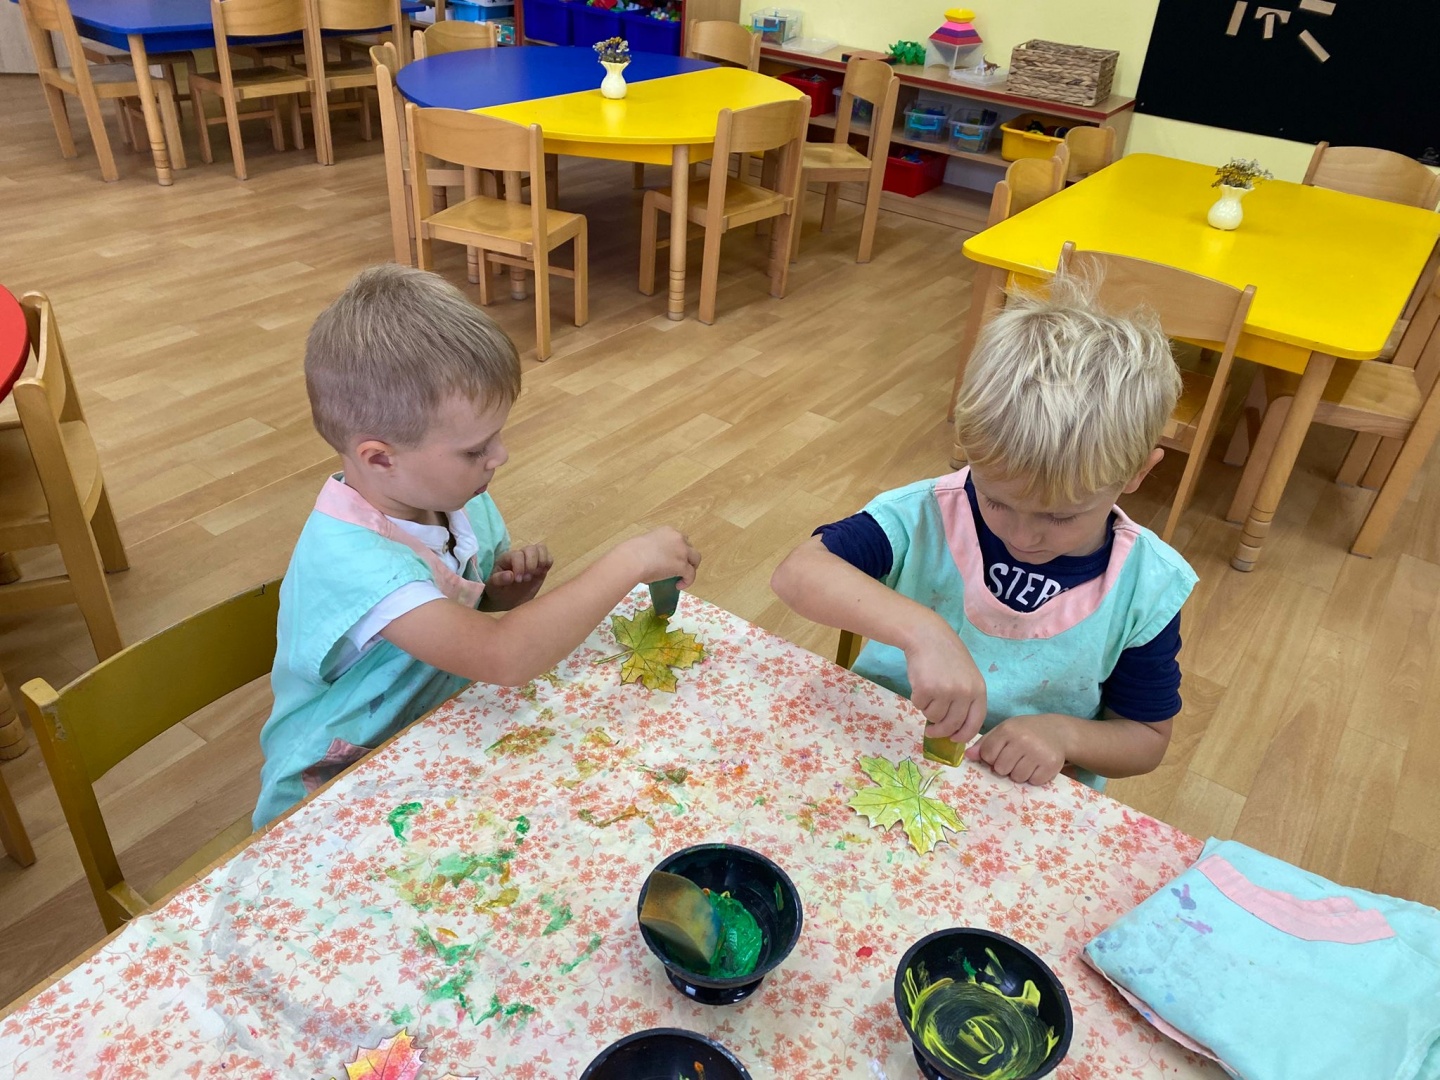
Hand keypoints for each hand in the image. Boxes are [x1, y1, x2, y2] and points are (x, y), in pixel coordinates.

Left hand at [483, 543, 552, 609]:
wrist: (507, 600)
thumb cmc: (499, 592)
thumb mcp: (493, 588)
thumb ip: (498, 580)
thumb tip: (510, 575)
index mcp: (506, 559)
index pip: (517, 555)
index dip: (520, 566)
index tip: (518, 580)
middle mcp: (520, 556)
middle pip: (531, 549)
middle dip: (531, 564)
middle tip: (527, 579)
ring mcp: (532, 560)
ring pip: (541, 549)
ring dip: (541, 561)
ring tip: (535, 574)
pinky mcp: (541, 567)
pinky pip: (549, 558)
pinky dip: (548, 563)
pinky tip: (540, 573)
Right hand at [617, 527, 700, 588]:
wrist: (632, 560)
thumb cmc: (631, 552)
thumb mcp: (645, 544)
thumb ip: (653, 549)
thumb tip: (652, 563)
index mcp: (667, 531)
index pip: (679, 539)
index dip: (678, 549)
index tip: (671, 557)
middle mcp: (678, 538)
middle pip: (690, 547)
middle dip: (687, 557)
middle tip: (680, 566)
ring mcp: (682, 552)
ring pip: (696, 559)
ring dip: (691, 567)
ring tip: (683, 576)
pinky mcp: (682, 565)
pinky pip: (691, 574)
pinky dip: (687, 581)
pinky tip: (678, 586)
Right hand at [903, 617, 987, 742]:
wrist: (927, 636)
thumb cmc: (947, 656)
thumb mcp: (966, 676)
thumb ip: (965, 699)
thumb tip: (955, 729)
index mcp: (978, 690)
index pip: (975, 723)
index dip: (964, 735)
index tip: (954, 740)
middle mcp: (964, 693)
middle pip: (952, 725)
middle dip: (940, 732)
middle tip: (931, 731)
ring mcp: (945, 691)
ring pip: (934, 717)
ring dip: (928, 709)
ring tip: (928, 692)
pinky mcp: (926, 689)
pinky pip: (920, 706)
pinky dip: (917, 700)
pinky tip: (920, 684)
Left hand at [964, 714, 1071, 785]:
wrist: (1058, 731)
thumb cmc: (1026, 731)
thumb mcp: (1004, 730)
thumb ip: (985, 743)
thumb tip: (968, 756)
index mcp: (1007, 730)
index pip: (987, 754)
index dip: (991, 757)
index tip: (1000, 753)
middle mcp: (1023, 740)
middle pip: (1000, 769)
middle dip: (1006, 767)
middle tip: (1016, 758)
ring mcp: (1038, 753)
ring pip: (1017, 777)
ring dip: (1019, 773)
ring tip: (1027, 761)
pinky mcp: (1051, 765)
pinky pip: (1033, 782)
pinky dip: (1034, 777)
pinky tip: (1038, 766)